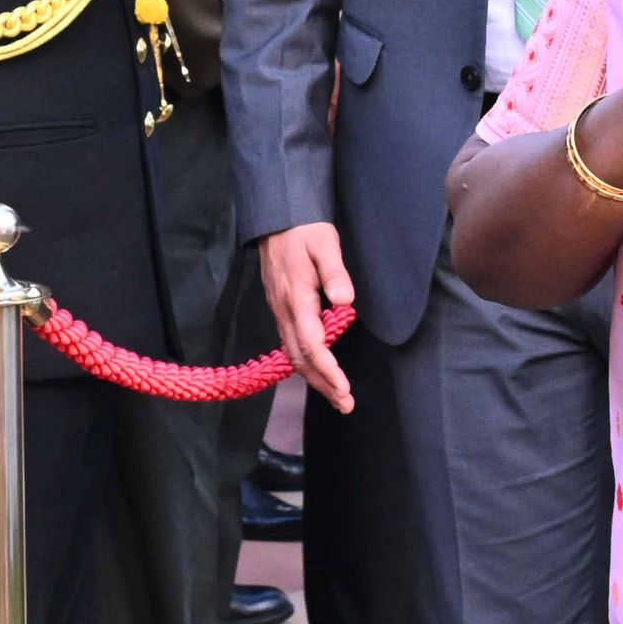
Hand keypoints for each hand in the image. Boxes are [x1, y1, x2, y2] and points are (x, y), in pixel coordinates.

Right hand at [256, 224, 357, 412]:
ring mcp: (280, 311)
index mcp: (296, 297)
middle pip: (300, 358)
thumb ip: (335, 272)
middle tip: (346, 405)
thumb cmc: (304, 230)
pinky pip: (290, 344)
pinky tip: (319, 372)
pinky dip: (306, 364)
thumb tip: (345, 301)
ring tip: (337, 397)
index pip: (311, 343)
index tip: (344, 388)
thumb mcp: (325, 243)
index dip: (328, 369)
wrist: (276, 218)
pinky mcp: (281, 309)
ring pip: (293, 354)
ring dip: (315, 378)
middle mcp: (284, 310)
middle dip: (323, 384)